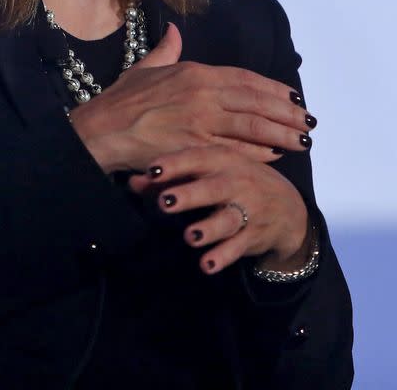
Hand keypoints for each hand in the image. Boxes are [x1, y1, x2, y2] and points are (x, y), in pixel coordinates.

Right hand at [71, 23, 314, 173]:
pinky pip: (233, 151)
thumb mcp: (144, 68)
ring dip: (282, 133)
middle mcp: (202, 95)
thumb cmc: (120, 101)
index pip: (245, 79)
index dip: (273, 89)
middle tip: (308, 122)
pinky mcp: (194, 148)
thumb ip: (166, 50)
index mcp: (194, 73)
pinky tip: (274, 156)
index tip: (293, 97)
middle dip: (286, 113)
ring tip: (302, 141)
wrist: (100, 130)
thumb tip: (173, 30)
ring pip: (252, 127)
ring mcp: (200, 122)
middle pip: (256, 103)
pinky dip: (257, 153)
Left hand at [128, 144, 309, 273]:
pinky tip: (207, 264)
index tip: (152, 170)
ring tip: (190, 236)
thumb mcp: (209, 171)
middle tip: (165, 202)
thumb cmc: (235, 181)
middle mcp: (237, 182)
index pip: (197, 159)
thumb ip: (171, 176)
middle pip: (213, 189)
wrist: (289, 207)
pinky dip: (223, 257)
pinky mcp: (255, 236)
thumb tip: (133, 181)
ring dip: (208, 229)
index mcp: (223, 159)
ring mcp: (249, 210)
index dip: (175, 164)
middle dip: (190, 195)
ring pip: (228, 220)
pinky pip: (238, 248)